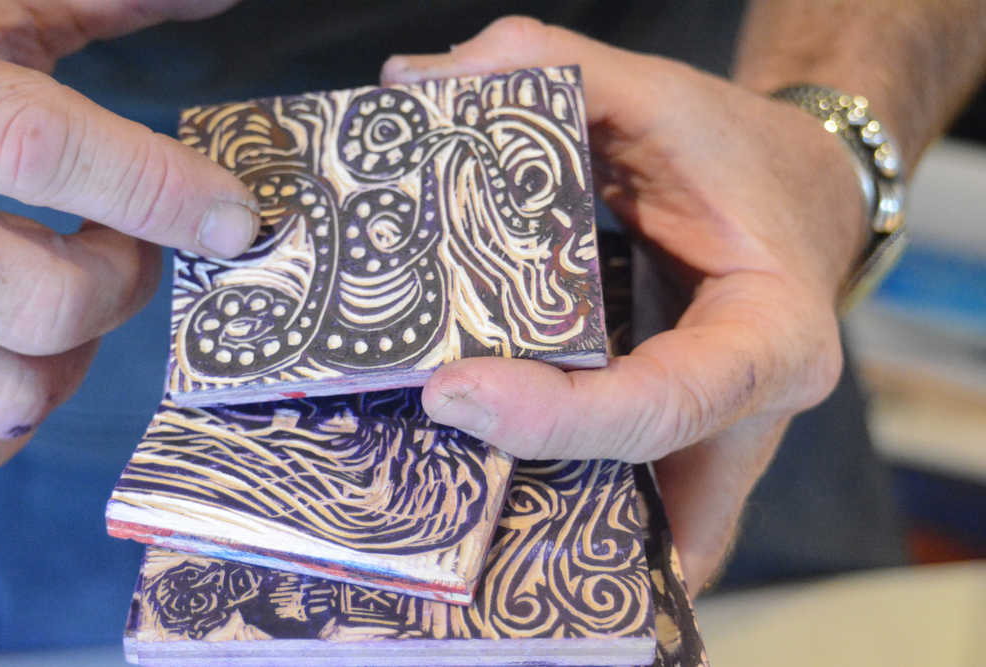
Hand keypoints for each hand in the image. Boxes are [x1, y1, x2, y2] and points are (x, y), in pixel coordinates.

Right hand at [0, 0, 257, 472]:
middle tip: (126, 250)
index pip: (40, 148)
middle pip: (45, 299)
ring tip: (58, 299)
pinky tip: (15, 347)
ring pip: (8, 394)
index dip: (162, 194)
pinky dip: (19, 407)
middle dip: (122, 285)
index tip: (240, 222)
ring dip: (69, 360)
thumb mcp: (0, 5)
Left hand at [383, 17, 868, 592]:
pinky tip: (495, 495)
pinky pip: (644, 503)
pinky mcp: (691, 440)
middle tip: (434, 487)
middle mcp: (759, 407)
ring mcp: (727, 438)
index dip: (560, 417)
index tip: (452, 393)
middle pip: (663, 496)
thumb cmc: (740, 152)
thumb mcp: (656, 93)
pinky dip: (580, 511)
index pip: (668, 401)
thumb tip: (414, 84)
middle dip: (557, 513)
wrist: (802, 194)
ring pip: (662, 528)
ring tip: (453, 516)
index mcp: (775, 334)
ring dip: (570, 536)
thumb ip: (549, 68)